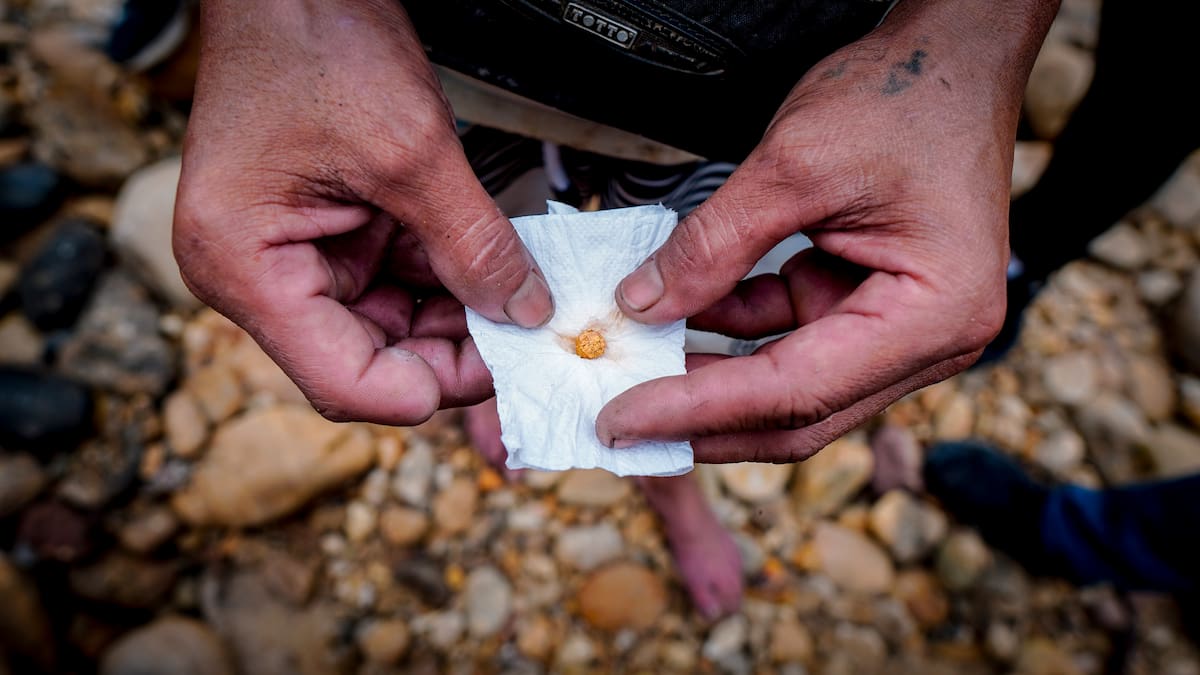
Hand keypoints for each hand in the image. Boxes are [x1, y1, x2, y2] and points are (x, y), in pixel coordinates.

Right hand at [174, 0, 552, 423]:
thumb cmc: (311, 42)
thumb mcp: (410, 151)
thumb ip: (472, 242)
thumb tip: (524, 311)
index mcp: (245, 269)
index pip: (344, 380)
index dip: (429, 388)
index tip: (503, 370)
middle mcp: (259, 277)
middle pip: (370, 360)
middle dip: (452, 352)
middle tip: (527, 337)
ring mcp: (294, 258)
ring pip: (391, 327)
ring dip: (457, 317)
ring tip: (520, 299)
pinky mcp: (328, 236)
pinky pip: (395, 282)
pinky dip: (447, 280)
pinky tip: (494, 271)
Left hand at [596, 0, 1058, 461]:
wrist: (948, 60)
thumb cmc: (902, 99)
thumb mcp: (795, 164)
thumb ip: (714, 244)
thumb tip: (641, 306)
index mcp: (934, 317)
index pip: (796, 389)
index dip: (700, 410)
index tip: (621, 421)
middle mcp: (927, 342)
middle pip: (797, 413)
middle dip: (702, 421)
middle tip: (617, 425)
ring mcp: (896, 329)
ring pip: (786, 384)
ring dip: (708, 380)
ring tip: (631, 371)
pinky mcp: (863, 305)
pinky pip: (786, 339)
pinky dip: (729, 332)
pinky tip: (673, 319)